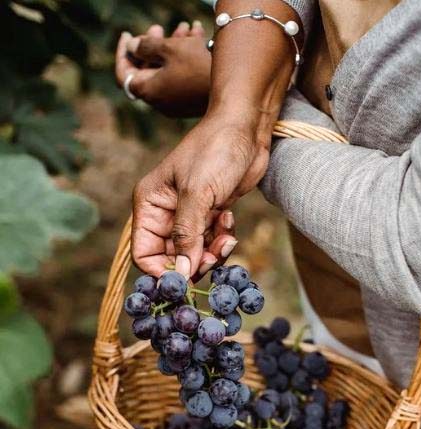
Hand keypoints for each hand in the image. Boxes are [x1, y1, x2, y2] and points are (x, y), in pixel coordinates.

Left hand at [115, 22, 210, 117]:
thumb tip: (133, 46)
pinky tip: (197, 37)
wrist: (232, 92)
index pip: (124, 74)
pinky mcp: (190, 101)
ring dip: (172, 47)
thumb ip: (147, 45)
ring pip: (167, 70)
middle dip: (152, 45)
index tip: (127, 36)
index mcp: (149, 91)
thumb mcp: (170, 48)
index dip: (122, 53)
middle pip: (147, 69)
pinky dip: (184, 58)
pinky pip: (181, 77)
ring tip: (185, 27)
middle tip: (158, 27)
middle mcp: (160, 101)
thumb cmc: (199, 69)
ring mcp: (176, 103)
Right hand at [132, 108, 270, 278]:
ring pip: (195, 254)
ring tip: (226, 234)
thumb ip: (187, 237)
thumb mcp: (197, 194)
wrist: (246, 127)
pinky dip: (222, 240)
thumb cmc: (216, 151)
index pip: (143, 253)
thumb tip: (180, 275)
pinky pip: (212, 243)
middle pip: (172, 259)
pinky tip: (229, 220)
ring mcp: (189, 216)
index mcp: (150, 205)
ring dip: (213, 252)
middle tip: (214, 256)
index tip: (185, 279)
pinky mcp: (210, 215)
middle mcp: (166, 213)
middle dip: (194, 262)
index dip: (161, 271)